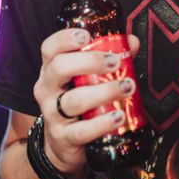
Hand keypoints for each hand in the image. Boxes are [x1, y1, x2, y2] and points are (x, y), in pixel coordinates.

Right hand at [35, 28, 140, 174]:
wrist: (62, 143)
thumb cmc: (78, 100)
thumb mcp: (87, 78)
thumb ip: (110, 57)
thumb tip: (131, 42)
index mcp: (51, 69)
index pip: (50, 48)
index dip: (65, 39)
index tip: (86, 36)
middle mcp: (47, 89)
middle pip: (60, 68)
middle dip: (90, 62)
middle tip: (115, 62)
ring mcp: (52, 114)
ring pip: (74, 100)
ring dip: (105, 92)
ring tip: (127, 87)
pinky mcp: (63, 137)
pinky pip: (82, 130)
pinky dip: (102, 123)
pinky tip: (118, 116)